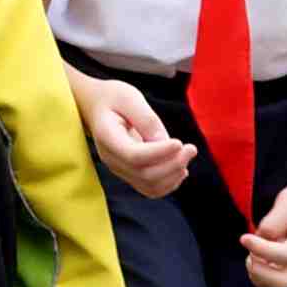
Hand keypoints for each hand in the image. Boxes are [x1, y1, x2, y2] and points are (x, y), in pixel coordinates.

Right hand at [75, 72, 191, 196]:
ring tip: (187, 155)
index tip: (179, 142)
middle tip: (191, 148)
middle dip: (173, 164)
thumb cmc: (112, 99)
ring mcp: (120, 169)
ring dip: (174, 175)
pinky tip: (180, 167)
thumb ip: (147, 120)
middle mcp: (112, 159)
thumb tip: (165, 143)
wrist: (95, 107)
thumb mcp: (129, 98)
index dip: (160, 153)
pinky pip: (151, 189)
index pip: (134, 156)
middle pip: (145, 175)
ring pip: (150, 186)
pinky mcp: (130, 173)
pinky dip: (170, 183)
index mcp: (108, 138)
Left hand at [238, 178, 286, 286]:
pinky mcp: (283, 267)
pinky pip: (266, 281)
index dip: (260, 249)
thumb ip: (274, 222)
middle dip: (259, 271)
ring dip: (256, 272)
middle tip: (251, 254)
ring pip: (272, 285)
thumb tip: (261, 238)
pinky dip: (255, 272)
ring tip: (253, 253)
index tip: (244, 238)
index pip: (284, 255)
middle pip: (282, 282)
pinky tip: (255, 254)